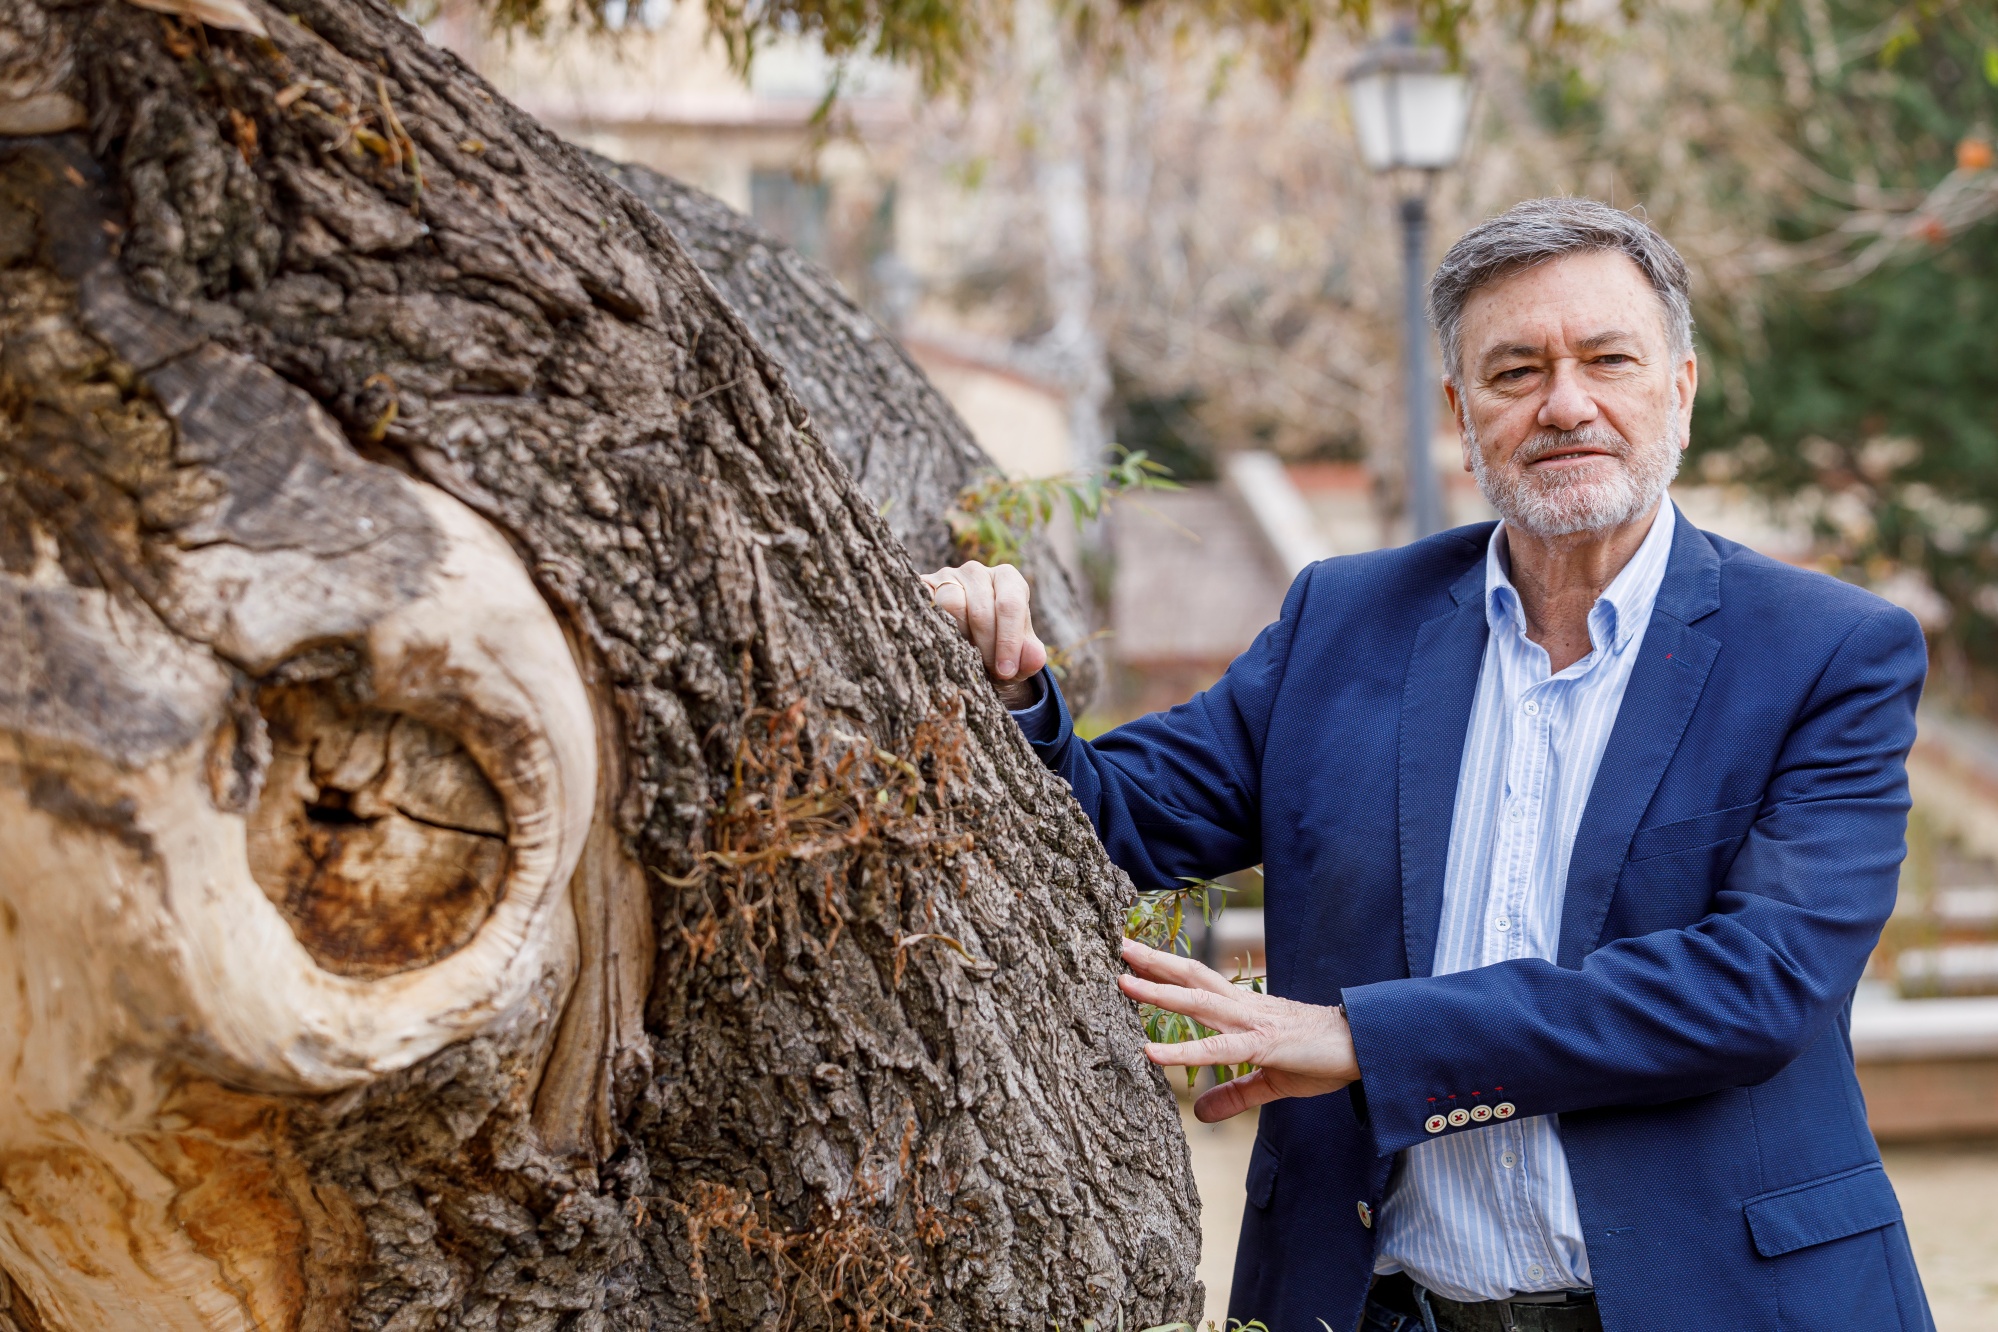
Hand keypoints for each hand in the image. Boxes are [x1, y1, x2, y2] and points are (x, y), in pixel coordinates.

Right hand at [920, 561, 1048, 707]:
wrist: (967, 646)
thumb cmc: (998, 649)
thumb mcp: (1019, 658)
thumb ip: (1031, 658)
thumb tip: (1035, 658)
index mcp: (1008, 579)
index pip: (1010, 604)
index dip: (1008, 641)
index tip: (1006, 672)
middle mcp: (977, 572)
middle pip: (981, 609)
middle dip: (987, 646)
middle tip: (988, 672)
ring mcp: (947, 576)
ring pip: (951, 603)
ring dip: (960, 637)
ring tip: (967, 657)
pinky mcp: (924, 587)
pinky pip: (925, 604)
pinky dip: (933, 625)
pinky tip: (941, 644)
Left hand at [1117, 937, 1360, 1122]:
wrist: (1366, 1050)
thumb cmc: (1322, 1060)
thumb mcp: (1270, 1084)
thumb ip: (1234, 1094)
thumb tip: (1200, 1112)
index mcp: (1243, 1011)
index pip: (1196, 982)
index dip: (1165, 968)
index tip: (1133, 955)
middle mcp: (1242, 1008)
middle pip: (1190, 976)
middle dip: (1152, 960)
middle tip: (1115, 942)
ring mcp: (1252, 1022)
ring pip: (1196, 999)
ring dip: (1156, 989)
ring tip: (1121, 978)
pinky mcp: (1264, 1045)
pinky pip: (1216, 1049)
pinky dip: (1182, 1050)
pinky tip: (1152, 1053)